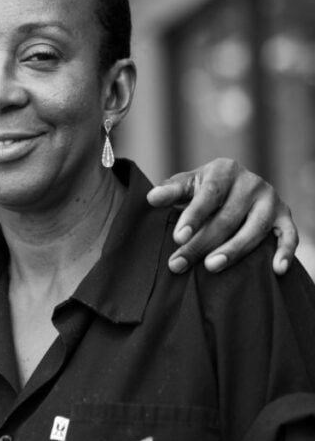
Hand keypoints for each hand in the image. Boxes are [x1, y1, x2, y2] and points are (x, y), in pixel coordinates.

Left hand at [146, 158, 298, 274]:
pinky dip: (285, 252)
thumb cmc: (205, 190)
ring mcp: (270, 199)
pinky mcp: (285, 216)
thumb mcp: (188, 185)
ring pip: (255, 229)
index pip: (209, 195)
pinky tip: (276, 270)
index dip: (193, 216)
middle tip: (179, 264)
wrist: (237, 188)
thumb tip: (151, 198)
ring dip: (234, 250)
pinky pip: (289, 235)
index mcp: (224, 170)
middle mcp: (251, 183)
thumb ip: (171, 191)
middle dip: (202, 243)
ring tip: (211, 267)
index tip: (177, 238)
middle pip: (227, 217)